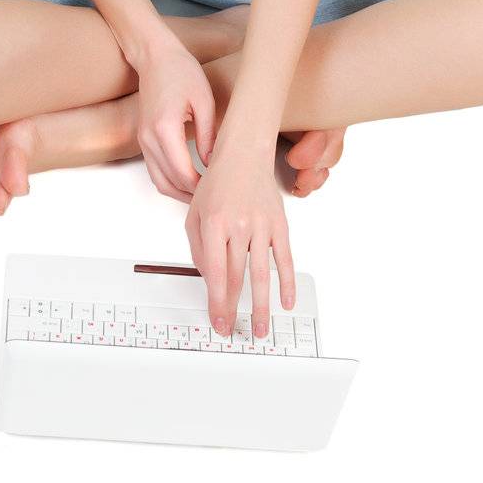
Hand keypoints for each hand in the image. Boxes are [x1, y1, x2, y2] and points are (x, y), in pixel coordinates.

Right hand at [132, 34, 217, 201]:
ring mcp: (142, 139)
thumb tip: (213, 163)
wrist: (155, 56)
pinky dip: (170, 181)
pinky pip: (154, 170)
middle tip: (214, 198)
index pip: (182, 172)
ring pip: (158, 181)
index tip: (218, 190)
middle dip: (191, 195)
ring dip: (179, 192)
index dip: (200, 187)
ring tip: (203, 194)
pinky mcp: (143, 138)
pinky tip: (189, 180)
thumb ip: (208, 135)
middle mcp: (148, 138)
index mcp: (164, 128)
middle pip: (168, 182)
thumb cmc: (181, 71)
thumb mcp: (204, 100)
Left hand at [184, 148, 295, 340]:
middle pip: (237, 278)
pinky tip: (286, 301)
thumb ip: (198, 248)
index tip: (218, 321)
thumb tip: (209, 279)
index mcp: (214, 224)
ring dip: (262, 306)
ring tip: (261, 328)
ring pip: (261, 274)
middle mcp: (238, 225)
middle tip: (234, 329)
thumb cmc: (218, 182)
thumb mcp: (195, 212)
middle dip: (234, 309)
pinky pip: (284, 258)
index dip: (217, 302)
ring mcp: (261, 225)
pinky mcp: (279, 224)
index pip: (216, 273)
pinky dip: (287, 282)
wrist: (244, 154)